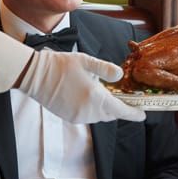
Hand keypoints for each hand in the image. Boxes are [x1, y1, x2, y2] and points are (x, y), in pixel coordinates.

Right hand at [16, 50, 144, 122]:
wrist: (35, 75)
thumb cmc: (60, 65)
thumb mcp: (86, 61)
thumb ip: (105, 69)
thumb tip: (119, 75)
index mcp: (95, 98)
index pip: (120, 110)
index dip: (133, 113)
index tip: (142, 114)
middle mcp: (87, 111)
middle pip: (110, 114)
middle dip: (118, 107)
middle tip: (124, 98)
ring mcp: (77, 116)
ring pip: (99, 116)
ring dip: (104, 107)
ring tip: (103, 93)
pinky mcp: (69, 117)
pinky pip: (87, 116)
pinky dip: (92, 109)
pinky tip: (88, 96)